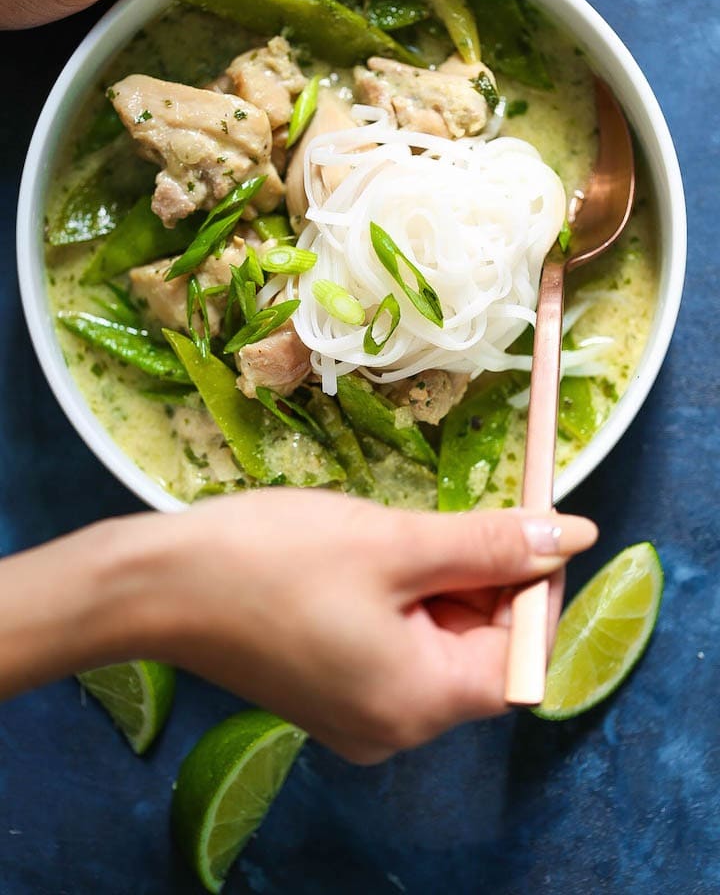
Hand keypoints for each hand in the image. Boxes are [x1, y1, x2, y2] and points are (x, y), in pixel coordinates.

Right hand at [139, 491, 595, 761]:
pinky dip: (404, 600)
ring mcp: (358, 715)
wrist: (155, 583)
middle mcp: (394, 728)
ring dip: (440, 584)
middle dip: (482, 581)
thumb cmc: (272, 558)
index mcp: (416, 704)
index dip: (537, 591)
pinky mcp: (329, 693)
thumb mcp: (394, 542)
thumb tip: (576, 534)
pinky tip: (372, 559)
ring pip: (437, 644)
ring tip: (395, 536)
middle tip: (448, 520)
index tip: (525, 527)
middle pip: (478, 654)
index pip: (521, 660)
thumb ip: (491, 543)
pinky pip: (396, 648)